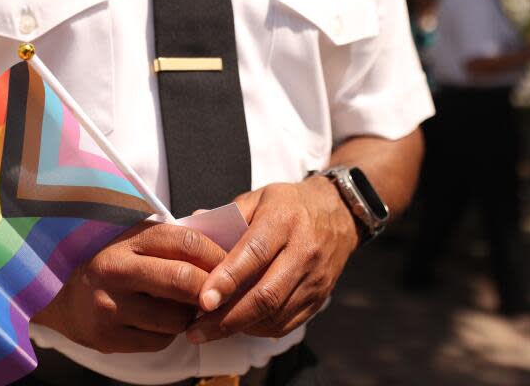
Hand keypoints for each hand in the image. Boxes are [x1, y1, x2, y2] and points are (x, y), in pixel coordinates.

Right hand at [32, 221, 225, 353]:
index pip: (186, 241)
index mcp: (126, 239)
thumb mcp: (133, 241)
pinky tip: (159, 322)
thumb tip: (225, 250)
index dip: (216, 254)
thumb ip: (170, 243)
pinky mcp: (107, 337)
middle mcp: (115, 270)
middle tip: (220, 294)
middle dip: (211, 290)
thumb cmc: (110, 263)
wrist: (57, 294)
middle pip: (184, 280)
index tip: (230, 264)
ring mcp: (109, 306)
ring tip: (183, 308)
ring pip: (175, 318)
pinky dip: (168, 334)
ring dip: (189, 316)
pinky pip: (159, 341)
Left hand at [186, 176, 358, 342]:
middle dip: (228, 317)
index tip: (203, 300)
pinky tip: (237, 327)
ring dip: (239, 327)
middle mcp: (303, 252)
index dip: (227, 279)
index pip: (254, 254)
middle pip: (266, 293)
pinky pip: (287, 323)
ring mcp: (314, 279)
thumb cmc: (290, 205)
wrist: (339, 214)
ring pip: (276, 314)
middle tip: (197, 330)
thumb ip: (225, 216)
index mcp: (283, 221)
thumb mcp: (258, 197)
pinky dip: (258, 329)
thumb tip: (191, 229)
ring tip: (208, 331)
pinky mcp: (320, 298)